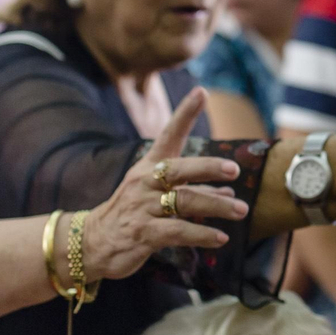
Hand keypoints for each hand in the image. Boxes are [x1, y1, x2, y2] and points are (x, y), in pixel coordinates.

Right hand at [82, 89, 243, 282]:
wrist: (94, 242)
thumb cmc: (133, 212)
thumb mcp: (158, 195)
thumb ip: (194, 192)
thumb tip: (229, 192)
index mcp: (150, 166)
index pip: (168, 134)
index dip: (184, 113)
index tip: (201, 92)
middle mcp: (145, 182)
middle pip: (179, 169)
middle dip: (208, 167)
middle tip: (234, 169)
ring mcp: (142, 207)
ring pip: (184, 201)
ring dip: (216, 205)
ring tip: (241, 210)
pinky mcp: (142, 233)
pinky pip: (177, 231)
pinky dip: (201, 234)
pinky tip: (220, 237)